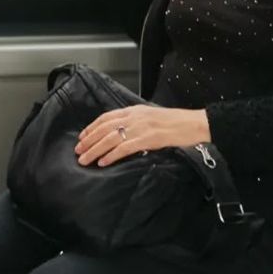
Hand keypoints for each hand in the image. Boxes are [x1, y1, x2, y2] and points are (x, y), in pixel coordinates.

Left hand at [76, 104, 210, 167]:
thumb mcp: (152, 116)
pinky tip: (103, 162)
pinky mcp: (147, 139)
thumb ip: (136, 121)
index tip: (82, 137)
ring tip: (84, 160)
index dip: (92, 127)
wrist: (194, 124)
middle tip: (78, 151)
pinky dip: (111, 155)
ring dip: (95, 150)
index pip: (106, 117)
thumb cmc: (176, 122)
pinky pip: (124, 148)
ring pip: (110, 139)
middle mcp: (134, 117)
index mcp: (134, 110)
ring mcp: (140, 128)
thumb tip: (122, 131)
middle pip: (104, 128)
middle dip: (88, 140)